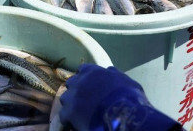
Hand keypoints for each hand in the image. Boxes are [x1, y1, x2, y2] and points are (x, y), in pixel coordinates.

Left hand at [60, 64, 180, 130]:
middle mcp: (78, 81)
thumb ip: (114, 74)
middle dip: (77, 90)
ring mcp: (72, 97)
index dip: (87, 78)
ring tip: (80, 113)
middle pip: (72, 83)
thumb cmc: (128, 97)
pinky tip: (76, 123)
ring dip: (71, 104)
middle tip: (85, 100)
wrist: (122, 115)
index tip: (91, 85)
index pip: (84, 69)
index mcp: (92, 71)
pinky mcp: (68, 112)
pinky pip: (64, 115)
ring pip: (65, 98)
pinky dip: (70, 119)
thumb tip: (109, 70)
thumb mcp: (125, 80)